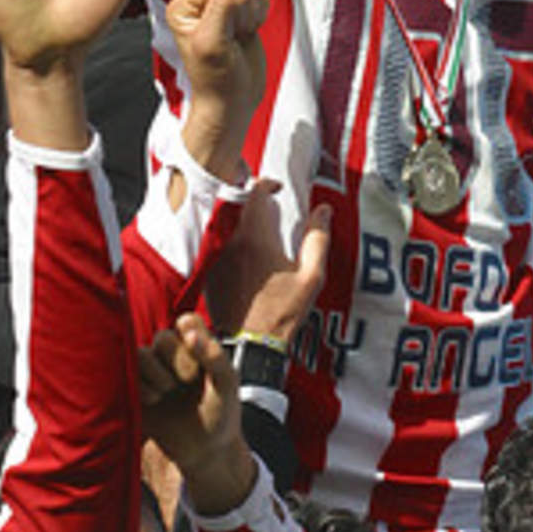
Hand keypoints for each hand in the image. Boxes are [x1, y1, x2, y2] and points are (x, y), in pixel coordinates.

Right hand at [139, 313, 255, 513]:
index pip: (186, 319)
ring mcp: (153, 374)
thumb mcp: (227, 384)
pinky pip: (125, 376)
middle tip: (189, 381)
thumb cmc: (222, 413)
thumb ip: (214, 356)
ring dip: (156, 373)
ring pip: (140, 353)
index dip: (190, 333)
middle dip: (178, 359)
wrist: (205, 452)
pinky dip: (141, 386)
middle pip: (163, 337)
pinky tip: (155, 401)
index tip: (200, 353)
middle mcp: (173, 356)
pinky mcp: (136, 393)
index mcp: (197, 346)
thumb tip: (188, 333)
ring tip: (168, 392)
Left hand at [166, 0, 269, 182]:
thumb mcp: (212, 43)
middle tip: (232, 35)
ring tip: (239, 36)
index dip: (226, 7)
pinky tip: (248, 32)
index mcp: (183, 8)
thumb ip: (223, 9)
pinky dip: (261, 14)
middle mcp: (202, 5)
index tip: (223, 31)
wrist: (233, 100)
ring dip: (251, 13)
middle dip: (241, 10)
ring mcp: (224, 8)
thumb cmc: (215, 80)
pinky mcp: (243, 14)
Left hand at [205, 181, 330, 344]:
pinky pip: (220, 249)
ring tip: (261, 239)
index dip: (266, 184)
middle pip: (238, 208)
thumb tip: (323, 210)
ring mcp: (217, 260)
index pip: (254, 194)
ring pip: (228, 229)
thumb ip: (318, 238)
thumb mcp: (311, 277)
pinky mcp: (209, 276)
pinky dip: (233, 248)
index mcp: (256, 239)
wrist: (251, 347)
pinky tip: (247, 263)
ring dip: (243, 227)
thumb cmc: (282, 313)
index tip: (277, 189)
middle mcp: (231, 244)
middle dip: (255, 206)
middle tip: (271, 213)